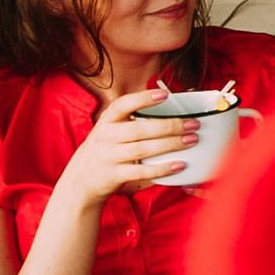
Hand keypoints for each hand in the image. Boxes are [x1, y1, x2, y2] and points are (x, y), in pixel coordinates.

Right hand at [52, 88, 195, 204]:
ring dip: (170, 144)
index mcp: (107, 121)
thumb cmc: (106, 148)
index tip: (165, 94)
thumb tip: (169, 96)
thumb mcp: (111, 129)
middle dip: (169, 126)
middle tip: (194, 124)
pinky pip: (141, 172)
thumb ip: (132, 117)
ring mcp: (108, 157)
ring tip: (192, 140)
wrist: (80, 180)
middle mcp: (105, 137)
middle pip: (139, 129)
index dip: (143, 99)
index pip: (122, 105)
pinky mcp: (113, 175)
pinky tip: (180, 165)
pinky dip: (162, 169)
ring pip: (142, 149)